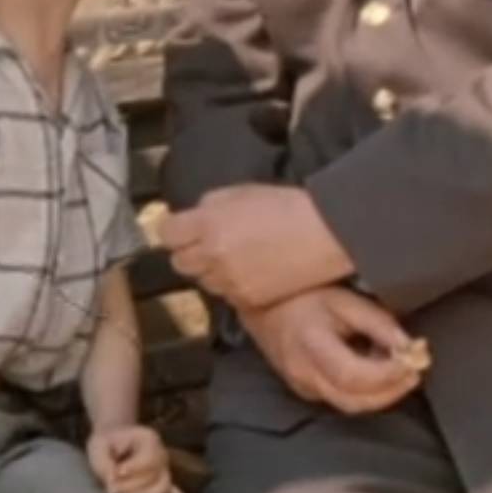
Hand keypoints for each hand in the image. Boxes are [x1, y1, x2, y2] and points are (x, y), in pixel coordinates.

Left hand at [87, 425, 183, 492]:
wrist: (112, 442)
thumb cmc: (106, 443)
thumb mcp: (98, 446)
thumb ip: (103, 463)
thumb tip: (112, 481)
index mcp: (149, 439)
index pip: (149, 457)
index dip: (134, 468)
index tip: (117, 473)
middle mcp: (161, 455)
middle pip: (155, 475)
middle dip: (132, 485)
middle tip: (111, 489)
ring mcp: (164, 470)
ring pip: (163, 487)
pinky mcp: (161, 484)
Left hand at [161, 184, 353, 308]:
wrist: (325, 234)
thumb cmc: (286, 206)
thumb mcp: (240, 192)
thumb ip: (208, 206)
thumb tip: (192, 218)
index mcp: (207, 224)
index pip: (166, 234)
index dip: (174, 231)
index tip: (183, 228)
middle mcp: (212, 256)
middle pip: (179, 263)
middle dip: (189, 252)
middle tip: (209, 243)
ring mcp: (229, 282)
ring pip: (203, 281)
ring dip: (211, 271)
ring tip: (235, 257)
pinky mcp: (247, 300)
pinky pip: (227, 295)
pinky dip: (232, 285)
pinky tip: (251, 271)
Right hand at [238, 286, 428, 414]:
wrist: (261, 303)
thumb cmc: (302, 294)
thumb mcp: (343, 299)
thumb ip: (377, 323)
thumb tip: (410, 346)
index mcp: (310, 345)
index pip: (355, 376)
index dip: (388, 375)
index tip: (414, 360)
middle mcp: (303, 373)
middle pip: (354, 401)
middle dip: (391, 391)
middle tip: (415, 370)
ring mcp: (301, 386)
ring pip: (350, 405)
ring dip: (380, 394)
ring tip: (399, 370)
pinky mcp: (304, 391)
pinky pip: (341, 399)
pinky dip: (364, 392)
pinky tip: (375, 371)